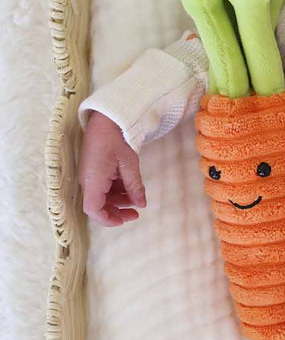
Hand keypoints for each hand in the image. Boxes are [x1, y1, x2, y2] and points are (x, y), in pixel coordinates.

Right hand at [78, 112, 145, 226]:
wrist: (107, 118)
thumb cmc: (117, 138)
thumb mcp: (129, 164)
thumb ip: (134, 186)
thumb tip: (141, 204)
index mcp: (93, 180)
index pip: (94, 210)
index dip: (108, 219)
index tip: (124, 220)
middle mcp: (87, 180)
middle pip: (98, 205)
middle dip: (117, 211)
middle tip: (136, 213)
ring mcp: (89, 175)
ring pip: (101, 197)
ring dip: (118, 200)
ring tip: (136, 199)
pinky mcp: (93, 169)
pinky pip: (102, 186)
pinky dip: (116, 190)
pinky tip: (129, 188)